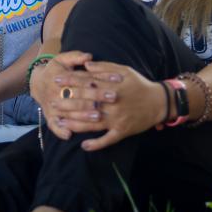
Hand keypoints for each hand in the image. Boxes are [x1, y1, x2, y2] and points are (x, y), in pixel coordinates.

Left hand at [43, 59, 166, 150]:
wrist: (160, 102)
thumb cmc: (140, 84)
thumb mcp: (124, 70)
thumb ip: (104, 67)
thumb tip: (85, 65)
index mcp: (111, 86)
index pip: (86, 82)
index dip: (69, 81)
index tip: (56, 81)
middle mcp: (112, 103)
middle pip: (85, 102)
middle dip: (67, 102)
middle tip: (52, 102)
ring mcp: (117, 119)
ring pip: (92, 122)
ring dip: (75, 123)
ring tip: (60, 122)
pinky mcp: (123, 131)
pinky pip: (108, 139)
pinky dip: (96, 144)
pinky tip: (84, 146)